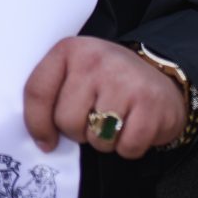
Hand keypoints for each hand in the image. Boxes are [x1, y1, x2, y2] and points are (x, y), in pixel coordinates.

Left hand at [23, 37, 185, 158]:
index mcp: (69, 50)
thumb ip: (52, 95)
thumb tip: (41, 140)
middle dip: (79, 132)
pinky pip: (127, 147)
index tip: (46, 141)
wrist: (160, 74)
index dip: (37, 124)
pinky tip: (135, 126)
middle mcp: (95, 60)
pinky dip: (130, 147)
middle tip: (95, 118)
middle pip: (66, 121)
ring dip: (105, 141)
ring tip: (116, 120)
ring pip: (97, 139)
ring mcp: (124, 81)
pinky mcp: (150, 103)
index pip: (37, 91)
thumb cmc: (108, 81)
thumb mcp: (74, 72)